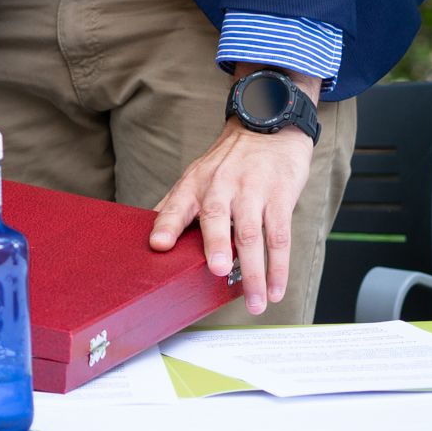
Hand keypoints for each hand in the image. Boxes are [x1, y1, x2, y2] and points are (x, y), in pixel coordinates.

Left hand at [148, 89, 316, 314]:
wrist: (268, 128)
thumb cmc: (229, 160)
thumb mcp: (198, 174)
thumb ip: (177, 205)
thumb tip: (151, 236)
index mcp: (196, 183)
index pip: (176, 205)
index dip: (166, 225)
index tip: (158, 245)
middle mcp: (222, 186)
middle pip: (217, 217)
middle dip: (217, 245)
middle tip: (218, 271)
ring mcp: (252, 192)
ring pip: (252, 235)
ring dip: (255, 272)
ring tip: (254, 302)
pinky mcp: (280, 197)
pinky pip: (280, 236)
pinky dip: (278, 266)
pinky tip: (276, 288)